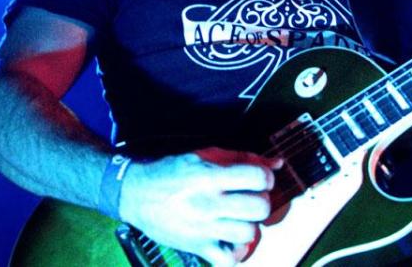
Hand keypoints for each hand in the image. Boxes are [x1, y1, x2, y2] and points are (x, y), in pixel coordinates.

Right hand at [119, 147, 282, 266]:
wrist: (137, 195)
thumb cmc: (170, 173)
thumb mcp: (202, 155)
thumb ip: (240, 157)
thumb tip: (275, 163)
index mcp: (210, 177)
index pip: (255, 177)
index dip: (266, 176)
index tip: (262, 178)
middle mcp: (209, 204)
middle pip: (258, 208)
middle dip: (262, 201)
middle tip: (254, 198)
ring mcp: (204, 229)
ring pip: (248, 233)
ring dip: (250, 224)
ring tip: (241, 217)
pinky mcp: (197, 247)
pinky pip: (228, 260)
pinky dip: (236, 252)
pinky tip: (233, 240)